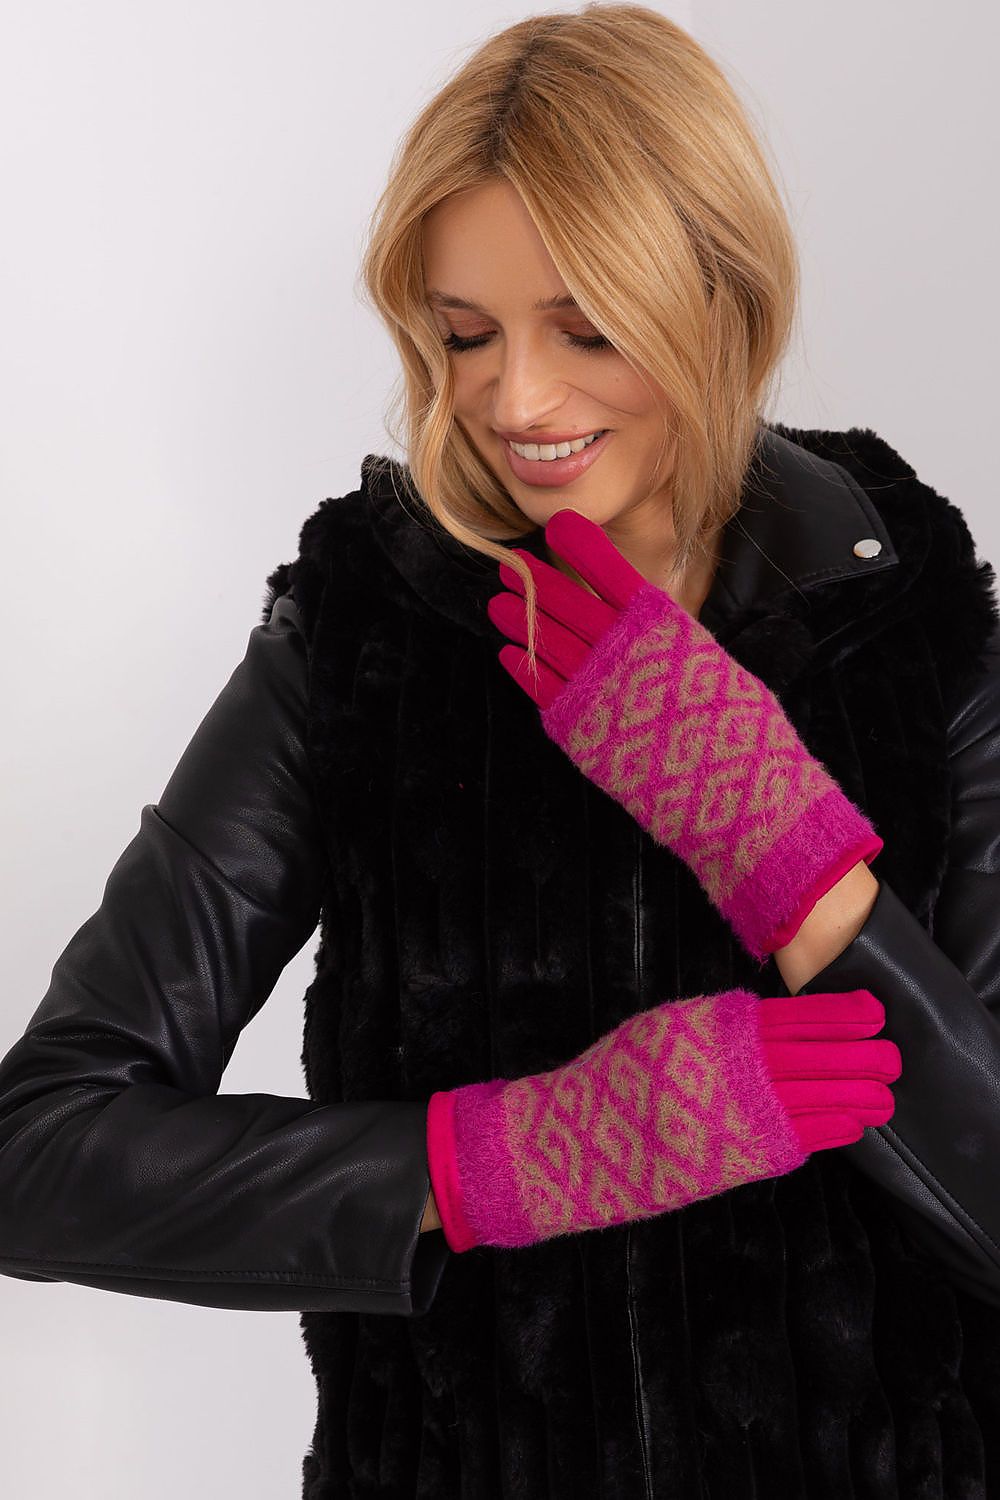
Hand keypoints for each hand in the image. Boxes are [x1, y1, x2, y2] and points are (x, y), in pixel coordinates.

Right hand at [426, 986, 899, 1252]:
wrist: (572, 1142)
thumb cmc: (611, 1078)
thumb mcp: (664, 1030)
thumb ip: (717, 1027)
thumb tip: (768, 1024)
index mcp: (712, 1030)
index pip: (792, 1018)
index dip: (837, 1016)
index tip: (870, 1011)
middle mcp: (730, 1071)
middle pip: (815, 1060)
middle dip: (859, 1057)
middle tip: (891, 1054)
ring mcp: (734, 1118)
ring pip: (815, 1102)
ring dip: (855, 1096)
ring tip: (883, 1092)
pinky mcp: (734, 1160)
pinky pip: (795, 1141)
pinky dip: (828, 1130)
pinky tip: (851, 1124)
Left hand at [487, 510, 881, 961]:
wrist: (739, 803)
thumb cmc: (744, 739)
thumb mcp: (718, 673)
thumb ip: (679, 651)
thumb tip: (661, 639)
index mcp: (667, 629)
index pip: (613, 574)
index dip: (584, 548)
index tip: (559, 525)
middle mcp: (626, 651)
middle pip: (569, 604)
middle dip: (538, 582)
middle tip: (513, 566)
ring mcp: (598, 691)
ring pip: (547, 642)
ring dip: (520, 619)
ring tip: (498, 601)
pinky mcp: (579, 732)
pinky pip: (541, 690)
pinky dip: (522, 668)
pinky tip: (508, 653)